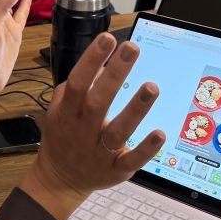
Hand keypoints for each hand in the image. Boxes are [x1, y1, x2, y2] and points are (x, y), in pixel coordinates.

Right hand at [19, 35, 165, 219]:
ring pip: (119, 130)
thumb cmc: (64, 136)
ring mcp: (100, 152)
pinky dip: (146, 149)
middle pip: (99, 101)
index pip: (78, 83)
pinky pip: (132, 160)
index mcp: (68, 113)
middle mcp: (83, 131)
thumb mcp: (60, 108)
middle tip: (131, 49)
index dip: (91, 60)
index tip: (107, 39)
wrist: (60, 180)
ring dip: (136, 109)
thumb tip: (101, 60)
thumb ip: (77, 85)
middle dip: (115, 74)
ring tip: (152, 87)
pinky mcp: (116, 170)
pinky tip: (160, 133)